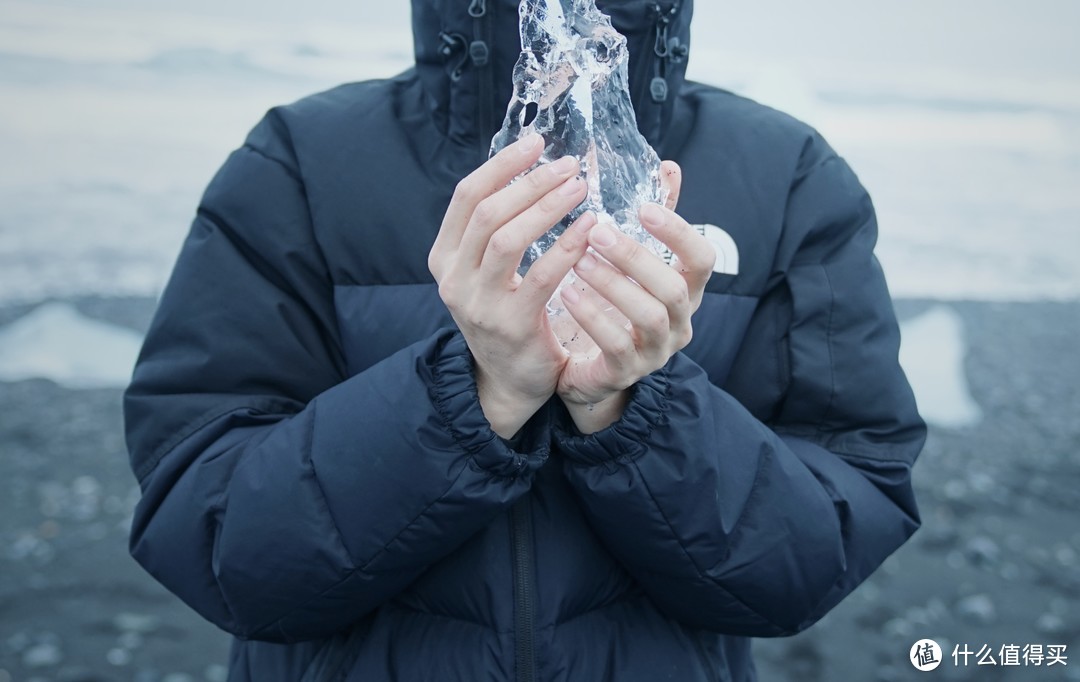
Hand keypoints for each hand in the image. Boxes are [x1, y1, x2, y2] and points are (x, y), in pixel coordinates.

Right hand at [428, 133, 595, 437]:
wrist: (509, 381)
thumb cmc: (507, 314)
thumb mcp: (487, 271)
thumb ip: (497, 229)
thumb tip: (529, 168)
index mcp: (444, 257)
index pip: (467, 196)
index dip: (501, 165)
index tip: (536, 142)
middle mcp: (452, 278)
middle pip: (487, 213)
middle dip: (530, 183)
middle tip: (570, 165)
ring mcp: (477, 304)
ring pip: (507, 239)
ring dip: (547, 208)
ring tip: (581, 188)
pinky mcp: (510, 326)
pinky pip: (541, 277)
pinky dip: (567, 248)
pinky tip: (591, 230)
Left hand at [556, 161, 714, 432]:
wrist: (589, 369)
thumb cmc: (616, 306)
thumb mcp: (636, 263)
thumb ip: (655, 219)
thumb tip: (669, 166)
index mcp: (685, 290)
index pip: (702, 259)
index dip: (678, 232)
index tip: (643, 208)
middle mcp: (679, 322)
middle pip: (673, 288)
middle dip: (635, 257)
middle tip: (597, 231)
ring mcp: (656, 351)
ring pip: (648, 317)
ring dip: (612, 285)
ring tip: (578, 261)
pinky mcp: (625, 372)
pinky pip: (616, 345)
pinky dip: (592, 317)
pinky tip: (566, 294)